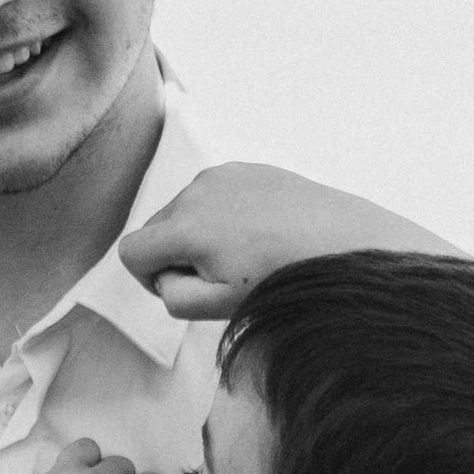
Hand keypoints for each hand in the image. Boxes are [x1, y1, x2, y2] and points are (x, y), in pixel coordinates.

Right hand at [121, 160, 456, 319]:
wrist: (342, 242)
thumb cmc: (283, 278)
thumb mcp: (220, 305)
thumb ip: (174, 298)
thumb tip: (163, 280)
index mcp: (186, 228)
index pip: (131, 253)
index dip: (150, 279)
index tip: (185, 288)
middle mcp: (196, 192)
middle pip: (155, 229)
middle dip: (175, 255)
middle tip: (220, 276)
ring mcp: (221, 174)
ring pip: (183, 210)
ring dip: (198, 234)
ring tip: (244, 253)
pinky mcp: (245, 167)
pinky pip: (212, 193)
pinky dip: (222, 213)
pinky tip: (257, 231)